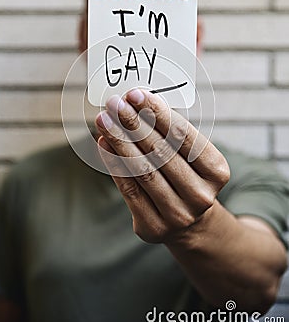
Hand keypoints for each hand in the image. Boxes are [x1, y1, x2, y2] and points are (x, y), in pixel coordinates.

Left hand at [95, 89, 229, 243]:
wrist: (190, 222)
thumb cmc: (187, 175)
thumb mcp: (192, 155)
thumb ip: (171, 133)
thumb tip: (136, 104)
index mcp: (217, 171)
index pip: (184, 136)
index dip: (158, 113)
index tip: (136, 95)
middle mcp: (201, 195)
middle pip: (160, 152)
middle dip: (133, 123)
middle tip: (114, 103)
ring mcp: (178, 215)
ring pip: (142, 170)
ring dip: (119, 141)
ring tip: (104, 120)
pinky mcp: (153, 227)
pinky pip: (129, 189)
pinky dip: (114, 164)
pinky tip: (104, 144)